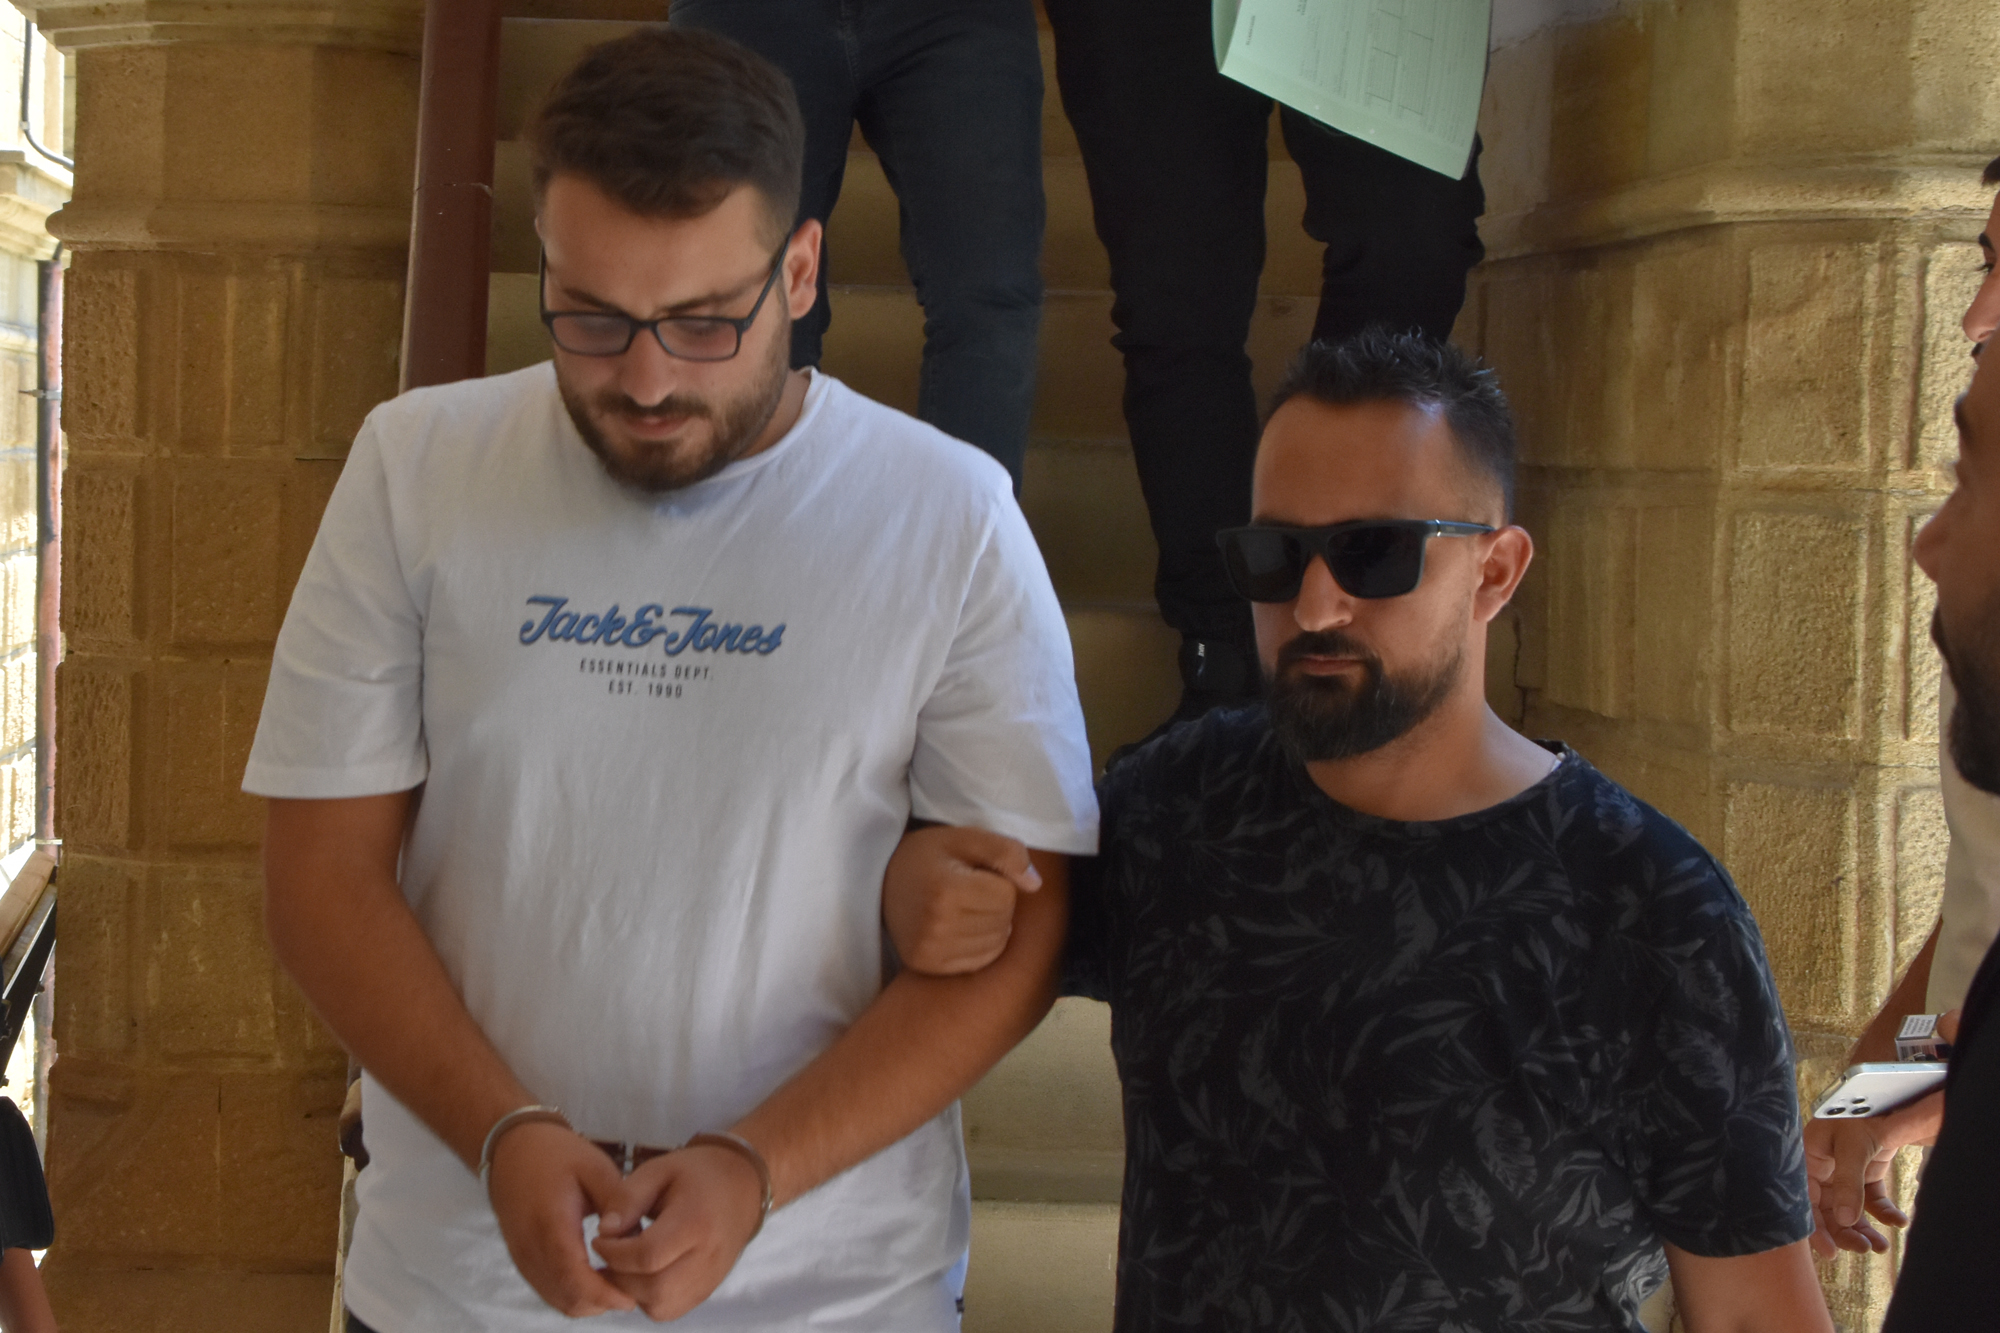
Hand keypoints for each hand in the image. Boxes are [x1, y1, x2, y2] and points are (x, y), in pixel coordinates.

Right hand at [485, 1121, 637, 1316]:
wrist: (512, 1149)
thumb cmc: (557, 1154)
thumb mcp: (595, 1167)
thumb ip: (618, 1203)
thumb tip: (638, 1238)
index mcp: (551, 1225)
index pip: (575, 1279)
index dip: (605, 1296)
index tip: (632, 1299)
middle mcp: (531, 1249)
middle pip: (568, 1299)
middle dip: (602, 1303)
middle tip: (633, 1289)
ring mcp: (523, 1259)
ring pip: (558, 1300)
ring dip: (589, 1302)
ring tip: (619, 1284)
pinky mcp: (522, 1261)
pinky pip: (549, 1291)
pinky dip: (574, 1294)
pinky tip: (598, 1278)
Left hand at [591, 1143, 765, 1320]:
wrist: (743, 1185)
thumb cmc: (696, 1173)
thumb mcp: (658, 1170)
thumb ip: (627, 1198)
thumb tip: (604, 1232)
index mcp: (697, 1221)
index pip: (648, 1255)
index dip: (614, 1252)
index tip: (600, 1238)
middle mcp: (708, 1257)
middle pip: (654, 1288)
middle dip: (620, 1276)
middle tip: (608, 1254)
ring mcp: (710, 1278)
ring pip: (661, 1306)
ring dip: (632, 1291)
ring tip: (624, 1264)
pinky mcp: (707, 1290)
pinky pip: (670, 1309)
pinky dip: (648, 1298)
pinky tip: (643, 1273)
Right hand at [883, 825, 1039, 974]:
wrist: (884, 881)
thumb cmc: (931, 856)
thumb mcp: (966, 838)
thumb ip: (1006, 852)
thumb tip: (1035, 885)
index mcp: (946, 889)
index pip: (1007, 897)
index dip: (1000, 882)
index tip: (977, 874)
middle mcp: (936, 924)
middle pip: (1003, 921)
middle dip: (998, 904)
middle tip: (970, 890)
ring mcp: (930, 949)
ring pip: (996, 944)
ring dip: (992, 925)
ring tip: (966, 908)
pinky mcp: (927, 965)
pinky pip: (979, 962)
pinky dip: (981, 945)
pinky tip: (963, 927)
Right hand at [1804, 1090, 1942, 1253]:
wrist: (1890, 1095)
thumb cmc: (1860, 1113)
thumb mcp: (1853, 1147)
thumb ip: (1848, 1184)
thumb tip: (1845, 1221)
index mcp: (1807, 1159)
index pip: (1804, 1200)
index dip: (1814, 1228)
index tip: (1829, 1252)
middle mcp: (1821, 1169)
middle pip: (1826, 1210)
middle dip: (1844, 1232)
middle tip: (1863, 1248)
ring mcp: (1843, 1172)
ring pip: (1848, 1210)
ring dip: (1863, 1229)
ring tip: (1880, 1245)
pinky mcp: (1864, 1173)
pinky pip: (1870, 1201)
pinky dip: (1884, 1213)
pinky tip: (1898, 1221)